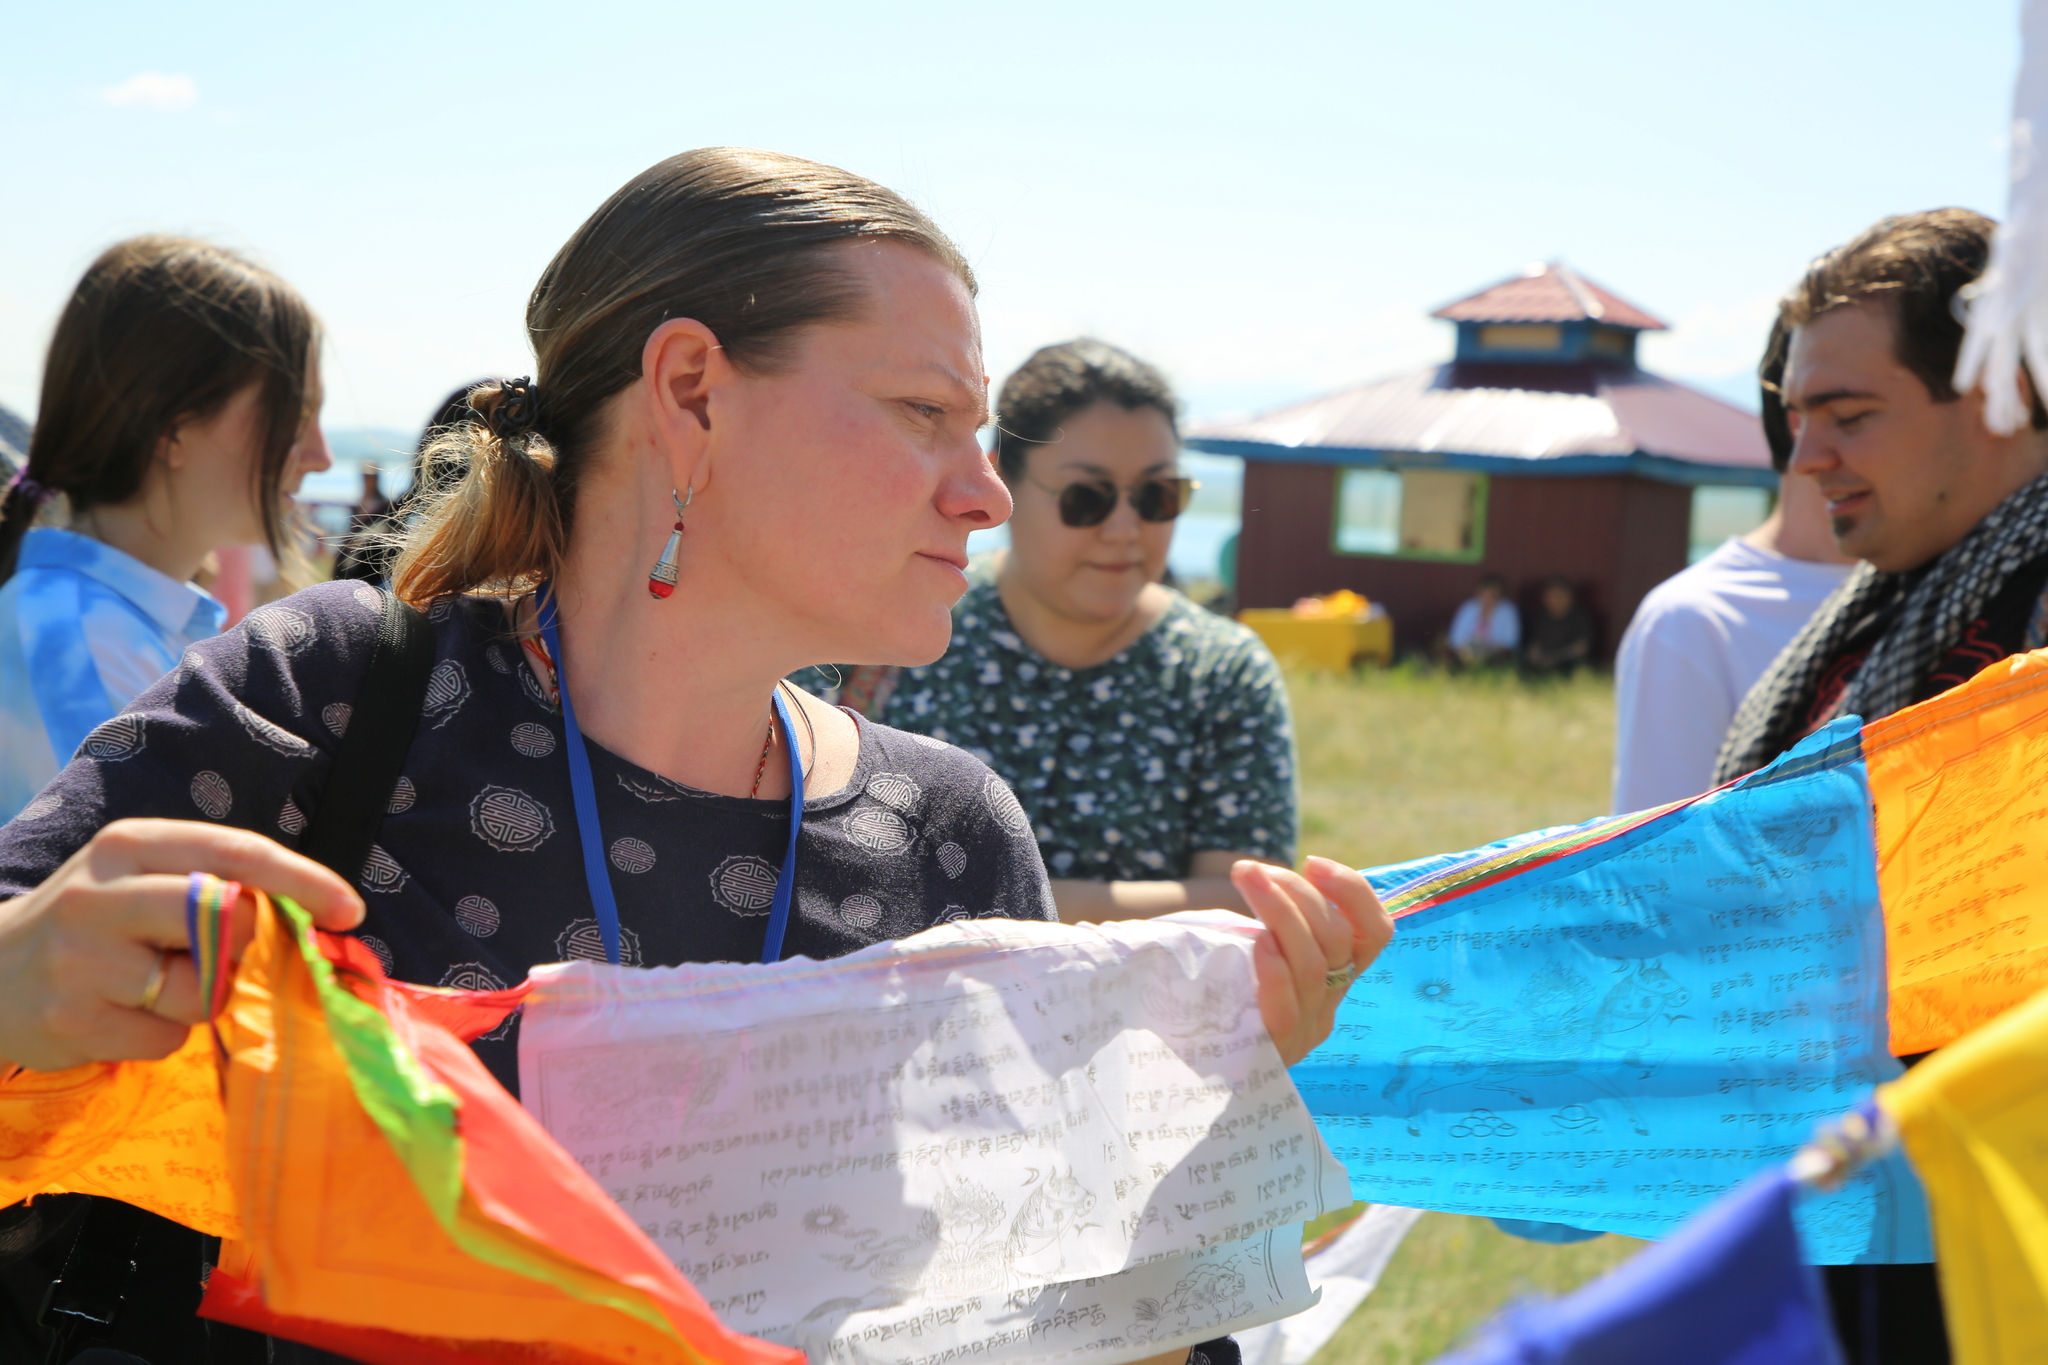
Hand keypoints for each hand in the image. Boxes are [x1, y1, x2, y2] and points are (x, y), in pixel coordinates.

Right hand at [0, 819, 362, 1071]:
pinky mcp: (74, 1021)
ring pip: (202, 990)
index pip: (236, 854)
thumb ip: (212, 884)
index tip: (350, 909)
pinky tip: (121, 1017)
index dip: (303, 882)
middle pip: (225, 920)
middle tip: (217, 954)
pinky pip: (168, 1038)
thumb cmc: (94, 924)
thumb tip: (310, 918)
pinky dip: (163, 1036)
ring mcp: (83, 961)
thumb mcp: (140, 878)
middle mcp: (102, 895)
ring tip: (148, 985)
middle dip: (244, 947)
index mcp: (130, 846)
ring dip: (199, 999)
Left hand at [1237, 856, 1392, 1066]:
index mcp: (1336, 976)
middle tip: (1250, 871)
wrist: (1189, 1065)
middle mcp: (1329, 1004)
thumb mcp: (1253, 953)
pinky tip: (1258, 944)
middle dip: (1296, 892)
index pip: (1374, 933)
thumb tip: (1256, 875)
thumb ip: (1270, 925)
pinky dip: (1276, 972)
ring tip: (1246, 886)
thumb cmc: (1220, 994)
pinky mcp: (1275, 1054)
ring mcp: (1305, 1032)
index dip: (1354, 892)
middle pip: (1337, 940)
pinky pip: (1287, 1011)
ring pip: (1314, 967)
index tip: (1313, 863)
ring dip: (1280, 914)